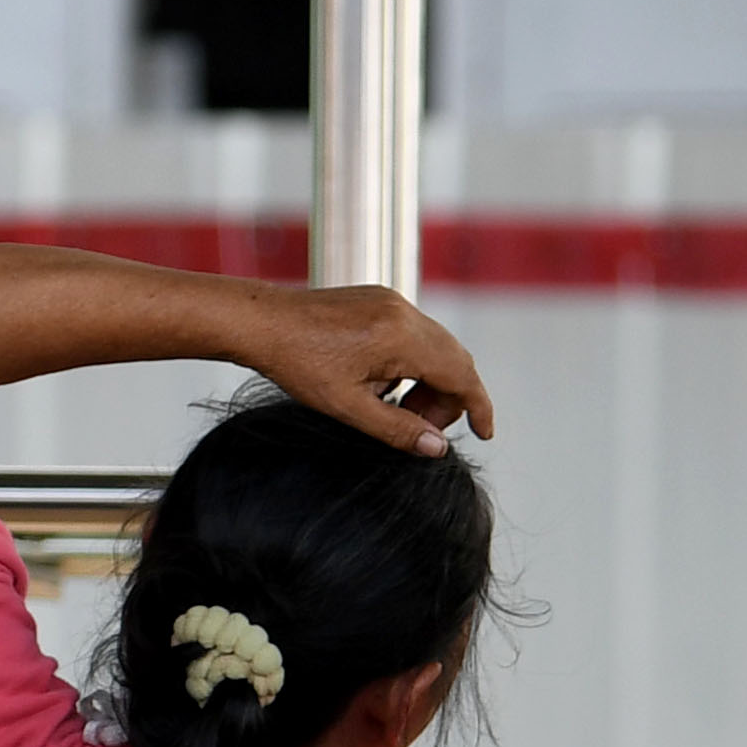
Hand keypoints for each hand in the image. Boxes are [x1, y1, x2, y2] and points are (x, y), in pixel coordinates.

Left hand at [246, 282, 494, 453]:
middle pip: (455, 359)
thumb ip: (397, 430)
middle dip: (448, 399)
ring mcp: (392, 301)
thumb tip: (437, 448)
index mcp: (402, 338)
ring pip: (436, 346)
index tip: (485, 433)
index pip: (461, 375)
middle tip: (420, 429)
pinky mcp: (379, 299)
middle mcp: (404, 312)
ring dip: (431, 381)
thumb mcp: (348, 407)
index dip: (478, 407)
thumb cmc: (297, 363)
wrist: (262, 323)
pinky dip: (413, 362)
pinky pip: (414, 333)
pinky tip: (384, 384)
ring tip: (398, 410)